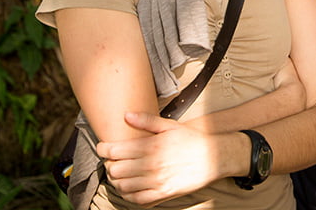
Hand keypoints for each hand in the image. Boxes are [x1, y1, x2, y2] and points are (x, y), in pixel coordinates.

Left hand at [96, 112, 243, 206]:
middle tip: (112, 160)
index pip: (115, 151)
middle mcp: (152, 165)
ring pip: (123, 187)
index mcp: (151, 146)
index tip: (103, 147)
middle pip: (116, 170)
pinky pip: (138, 200)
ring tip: (119, 174)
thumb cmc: (190, 140)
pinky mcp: (163, 194)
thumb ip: (146, 121)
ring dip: (117, 181)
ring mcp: (157, 182)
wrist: (212, 158)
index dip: (103, 149)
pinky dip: (128, 195)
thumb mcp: (169, 126)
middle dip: (109, 164)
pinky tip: (130, 186)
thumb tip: (126, 115)